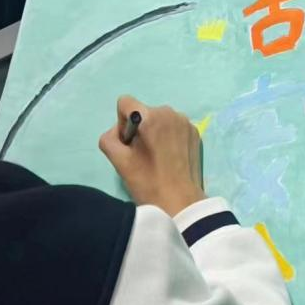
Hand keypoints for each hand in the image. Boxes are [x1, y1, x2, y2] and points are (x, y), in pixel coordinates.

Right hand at [99, 96, 205, 216]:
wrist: (181, 201)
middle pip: (144, 112)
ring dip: (155, 132)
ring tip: (158, 157)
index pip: (125, 103)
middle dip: (140, 129)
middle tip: (143, 155)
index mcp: (150, 116)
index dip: (122, 123)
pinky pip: (175, 127)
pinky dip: (170, 137)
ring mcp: (185, 121)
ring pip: (160, 119)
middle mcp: (169, 112)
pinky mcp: (196, 132)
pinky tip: (172, 157)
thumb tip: (119, 131)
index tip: (129, 143)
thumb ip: (109, 138)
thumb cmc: (147, 182)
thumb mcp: (118, 161)